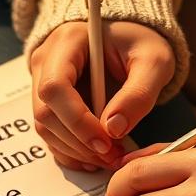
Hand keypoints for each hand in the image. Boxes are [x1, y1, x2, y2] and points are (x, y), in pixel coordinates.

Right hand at [30, 21, 175, 171]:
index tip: (105, 142)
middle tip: (112, 156)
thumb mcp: (154, 61)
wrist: (129, 37)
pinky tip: (93, 157)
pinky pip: (50, 132)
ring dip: (74, 150)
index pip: (55, 87)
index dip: (77, 121)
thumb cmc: (140, 42)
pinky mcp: (48, 101)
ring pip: (44, 127)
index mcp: (67, 42)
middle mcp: (46, 61)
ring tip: (107, 157)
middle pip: (45, 112)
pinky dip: (70, 151)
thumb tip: (114, 129)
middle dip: (78, 142)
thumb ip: (139, 93)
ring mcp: (42, 81)